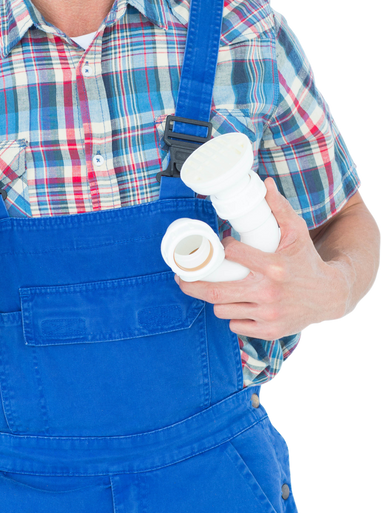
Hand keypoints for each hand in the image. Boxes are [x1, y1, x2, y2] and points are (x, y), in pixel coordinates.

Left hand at [174, 178, 347, 339]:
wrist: (330, 296)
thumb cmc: (307, 261)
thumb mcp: (297, 232)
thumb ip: (279, 208)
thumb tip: (265, 182)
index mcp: (274, 266)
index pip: (233, 253)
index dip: (222, 248)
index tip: (221, 246)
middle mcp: (269, 292)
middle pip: (216, 291)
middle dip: (191, 284)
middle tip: (181, 277)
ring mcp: (268, 314)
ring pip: (222, 309)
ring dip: (215, 298)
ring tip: (219, 288)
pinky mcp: (269, 331)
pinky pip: (235, 325)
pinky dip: (233, 315)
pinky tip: (238, 305)